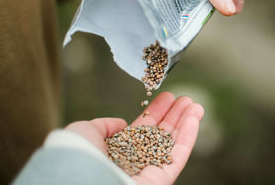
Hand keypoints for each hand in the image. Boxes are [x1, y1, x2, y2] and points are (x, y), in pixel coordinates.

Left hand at [65, 92, 203, 184]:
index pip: (142, 129)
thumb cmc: (79, 158)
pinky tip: (194, 119)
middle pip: (161, 135)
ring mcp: (149, 171)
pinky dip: (189, 137)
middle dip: (174, 116)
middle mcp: (135, 161)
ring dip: (186, 123)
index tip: (166, 97)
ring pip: (173, 144)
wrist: (84, 180)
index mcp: (118, 152)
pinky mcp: (162, 180)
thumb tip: (122, 123)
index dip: (156, 112)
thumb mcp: (85, 131)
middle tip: (185, 99)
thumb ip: (103, 124)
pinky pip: (179, 156)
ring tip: (195, 105)